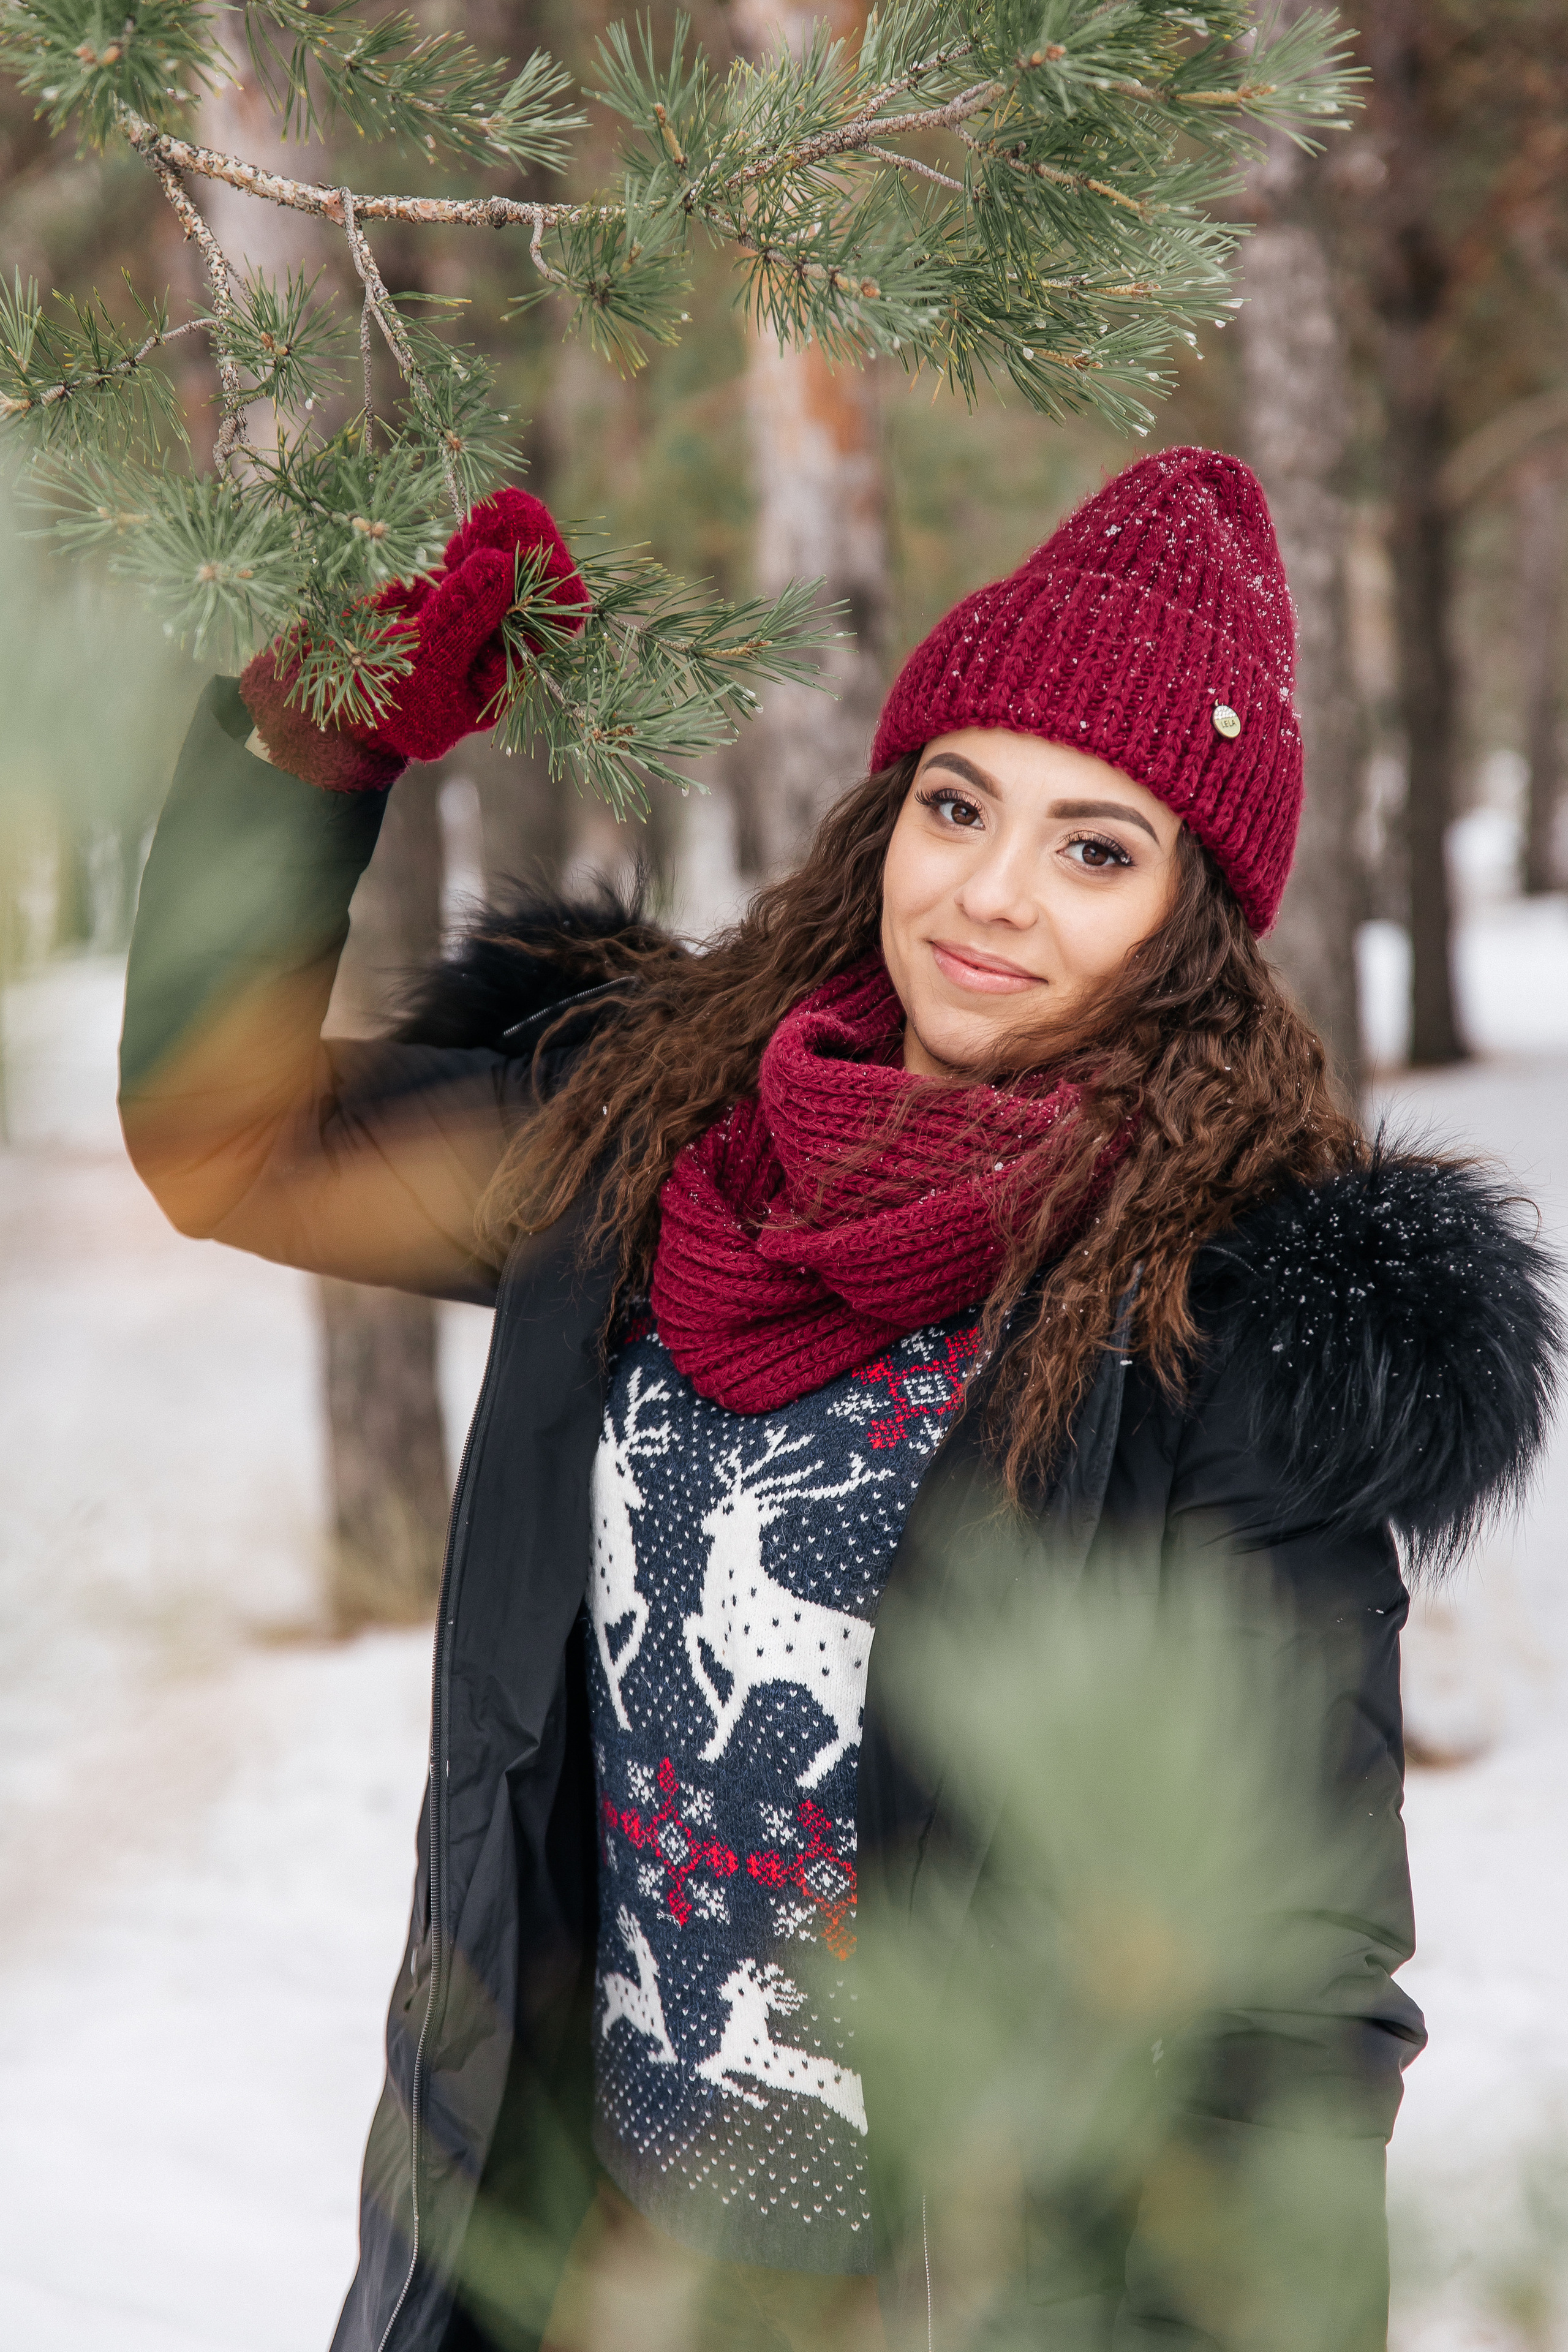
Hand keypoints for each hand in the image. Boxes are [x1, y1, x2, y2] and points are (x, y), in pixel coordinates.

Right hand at [239, 486, 584, 791]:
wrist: (321, 693)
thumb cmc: (376, 697)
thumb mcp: (422, 662)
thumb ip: (460, 617)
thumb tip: (501, 565)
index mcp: (503, 676)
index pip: (552, 626)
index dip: (550, 584)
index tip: (530, 550)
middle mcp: (493, 646)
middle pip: (531, 589)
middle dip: (527, 548)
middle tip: (515, 512)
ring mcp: (468, 618)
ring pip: (501, 569)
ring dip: (503, 535)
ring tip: (499, 507)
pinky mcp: (440, 595)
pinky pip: (468, 562)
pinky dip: (473, 538)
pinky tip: (475, 519)